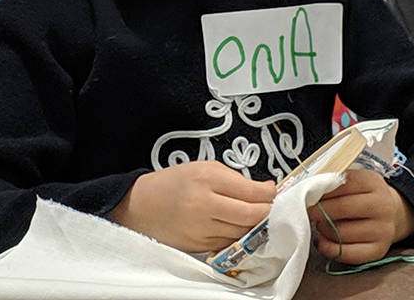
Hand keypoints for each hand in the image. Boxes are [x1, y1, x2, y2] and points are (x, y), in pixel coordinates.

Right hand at [110, 161, 275, 252]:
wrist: (141, 206)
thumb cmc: (173, 183)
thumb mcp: (202, 168)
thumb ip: (234, 179)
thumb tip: (265, 190)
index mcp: (206, 179)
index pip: (252, 192)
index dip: (269, 193)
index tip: (272, 191)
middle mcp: (204, 205)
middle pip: (253, 215)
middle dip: (266, 211)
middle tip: (268, 205)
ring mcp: (201, 229)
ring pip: (244, 233)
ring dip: (253, 226)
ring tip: (251, 215)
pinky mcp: (199, 246)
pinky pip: (229, 244)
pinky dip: (237, 237)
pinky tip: (234, 226)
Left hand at [308, 169, 413, 263]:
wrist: (392, 213)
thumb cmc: (363, 195)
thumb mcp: (354, 181)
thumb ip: (333, 183)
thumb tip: (307, 192)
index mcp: (373, 183)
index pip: (342, 184)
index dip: (321, 190)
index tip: (308, 194)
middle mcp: (382, 206)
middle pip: (342, 208)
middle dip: (319, 211)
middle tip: (308, 211)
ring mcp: (383, 230)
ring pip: (341, 232)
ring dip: (323, 229)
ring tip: (320, 224)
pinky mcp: (379, 250)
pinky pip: (348, 253)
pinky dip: (329, 249)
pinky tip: (322, 241)